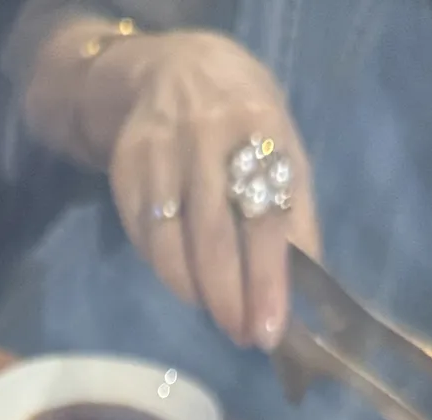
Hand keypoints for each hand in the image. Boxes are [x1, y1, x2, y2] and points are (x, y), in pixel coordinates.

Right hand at [107, 31, 319, 349]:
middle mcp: (207, 137)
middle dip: (230, 297)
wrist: (174, 72)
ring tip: (217, 313)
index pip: (265, 217)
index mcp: (259, 128)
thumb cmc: (244, 125)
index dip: (267, 278)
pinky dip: (166, 270)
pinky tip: (186, 280)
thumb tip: (306, 287)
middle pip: (214, 236)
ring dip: (195, 291)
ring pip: (171, 245)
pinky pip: (145, 238)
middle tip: (242, 336)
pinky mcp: (125, 171)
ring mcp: (160, 154)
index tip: (269, 329)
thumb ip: (296, 214)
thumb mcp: (284, 151)